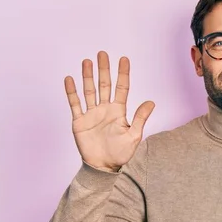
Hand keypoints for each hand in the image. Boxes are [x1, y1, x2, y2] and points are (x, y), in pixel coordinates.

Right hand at [64, 51, 154, 172]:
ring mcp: (91, 114)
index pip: (121, 88)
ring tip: (87, 61)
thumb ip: (140, 118)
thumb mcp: (133, 136)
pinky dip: (72, 92)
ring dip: (87, 76)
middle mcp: (105, 109)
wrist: (104, 167)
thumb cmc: (121, 153)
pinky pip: (75, 104)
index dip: (123, 74)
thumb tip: (152, 102)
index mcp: (118, 111)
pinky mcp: (80, 122)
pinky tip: (70, 79)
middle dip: (104, 69)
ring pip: (89, 91)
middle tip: (102, 54)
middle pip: (104, 85)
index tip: (124, 59)